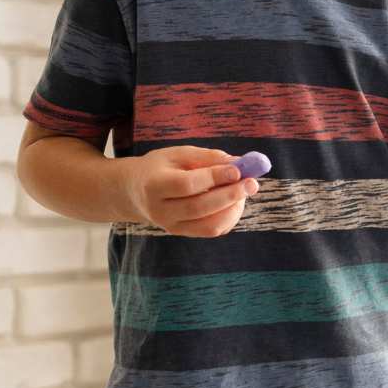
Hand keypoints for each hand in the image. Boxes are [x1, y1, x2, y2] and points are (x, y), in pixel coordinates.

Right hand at [123, 146, 259, 236]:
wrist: (135, 192)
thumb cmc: (161, 168)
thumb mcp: (178, 154)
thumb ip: (207, 157)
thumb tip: (239, 163)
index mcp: (154, 185)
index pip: (186, 185)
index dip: (214, 177)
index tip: (238, 169)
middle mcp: (160, 211)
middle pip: (199, 207)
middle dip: (230, 195)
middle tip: (252, 183)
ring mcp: (171, 226)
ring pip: (209, 225)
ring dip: (233, 208)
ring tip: (244, 190)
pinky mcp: (183, 233)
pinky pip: (212, 231)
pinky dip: (229, 217)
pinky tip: (235, 201)